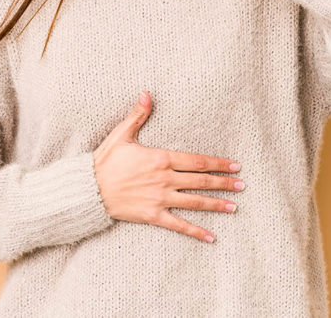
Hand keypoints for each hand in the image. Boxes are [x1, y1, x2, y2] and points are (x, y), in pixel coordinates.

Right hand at [92, 90, 243, 243]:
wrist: (88, 189)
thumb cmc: (105, 161)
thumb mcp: (122, 134)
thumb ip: (138, 114)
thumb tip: (147, 93)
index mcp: (161, 158)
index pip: (197, 161)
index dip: (218, 163)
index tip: (234, 165)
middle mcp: (165, 179)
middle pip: (201, 181)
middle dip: (224, 183)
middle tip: (242, 185)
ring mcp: (160, 199)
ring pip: (195, 202)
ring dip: (216, 204)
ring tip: (234, 206)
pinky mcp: (153, 215)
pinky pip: (179, 225)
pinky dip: (196, 231)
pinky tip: (211, 237)